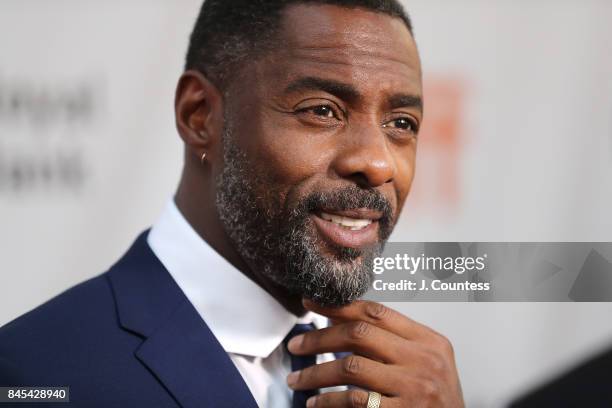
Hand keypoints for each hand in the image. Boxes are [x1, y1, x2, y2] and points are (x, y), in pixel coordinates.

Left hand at [286, 299, 463, 407]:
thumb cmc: (437, 400)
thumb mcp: (426, 361)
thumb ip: (392, 341)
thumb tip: (340, 319)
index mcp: (429, 340)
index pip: (377, 311)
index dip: (339, 305)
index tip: (312, 303)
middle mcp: (424, 360)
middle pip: (359, 333)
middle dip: (320, 337)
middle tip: (297, 344)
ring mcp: (415, 388)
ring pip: (350, 367)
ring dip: (315, 372)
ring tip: (298, 379)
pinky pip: (354, 401)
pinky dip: (328, 401)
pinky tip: (316, 403)